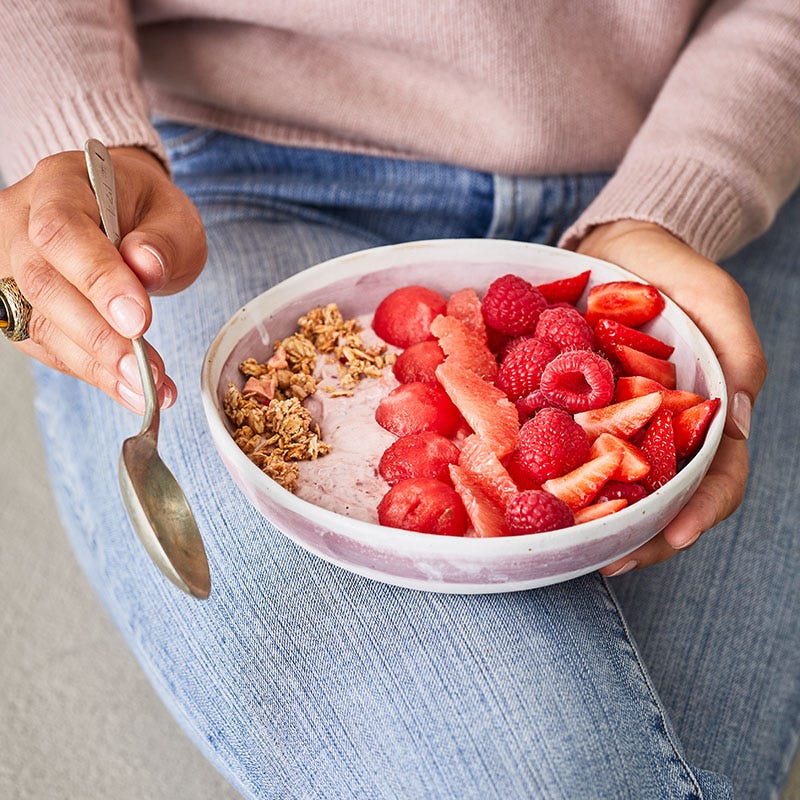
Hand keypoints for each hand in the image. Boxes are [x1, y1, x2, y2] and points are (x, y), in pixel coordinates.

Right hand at [0, 146, 206, 411]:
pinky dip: (94, 373)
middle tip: (145, 371)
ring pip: (40, 324)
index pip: (61, 232)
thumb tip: (146, 267)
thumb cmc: (147, 212)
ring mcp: (10, 266)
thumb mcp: (173, 215)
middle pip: (43, 285)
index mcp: (60, 185)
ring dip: (98, 366)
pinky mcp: (19, 307)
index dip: (97, 279)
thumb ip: (163, 241)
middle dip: (98, 337)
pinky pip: (48, 347)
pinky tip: (132, 389)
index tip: (138, 320)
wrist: (125, 213)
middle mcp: (20, 222)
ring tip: (148, 391)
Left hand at [575, 220, 765, 573]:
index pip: (717, 474)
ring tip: (564, 544)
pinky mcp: (571, 410)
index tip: (673, 536)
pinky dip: (551, 474)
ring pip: (609, 484)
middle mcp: (658, 429)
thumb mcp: (713, 297)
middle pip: (660, 496)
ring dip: (593, 519)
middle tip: (607, 560)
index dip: (702, 510)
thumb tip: (737, 416)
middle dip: (640, 536)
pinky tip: (526, 492)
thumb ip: (735, 348)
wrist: (615, 248)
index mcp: (702, 413)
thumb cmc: (671, 270)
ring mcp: (612, 423)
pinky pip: (561, 447)